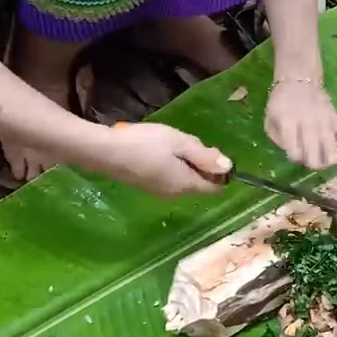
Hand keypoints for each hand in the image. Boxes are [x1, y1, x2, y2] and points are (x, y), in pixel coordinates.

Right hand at [93, 122, 231, 197]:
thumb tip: (229, 167)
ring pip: (185, 180)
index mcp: (187, 184)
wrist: (106, 152)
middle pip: (200, 183)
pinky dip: (172, 167)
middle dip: (201, 165)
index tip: (209, 151)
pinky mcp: (147, 186)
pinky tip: (159, 151)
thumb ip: (205, 155)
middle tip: (187, 143)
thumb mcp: (180, 143)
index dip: (220, 172)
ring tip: (172, 144)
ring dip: (186, 164)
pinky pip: (170, 179)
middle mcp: (176, 194)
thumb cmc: (146, 143)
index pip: (215, 187)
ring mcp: (160, 192)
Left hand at [265, 79, 336, 169]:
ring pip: (331, 147)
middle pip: (314, 154)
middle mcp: (308, 124)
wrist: (298, 79)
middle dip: (313, 163)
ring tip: (327, 160)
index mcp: (288, 123)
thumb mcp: (269, 119)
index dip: (295, 157)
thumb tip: (291, 152)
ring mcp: (324, 121)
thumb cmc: (281, 102)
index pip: (294, 152)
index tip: (294, 154)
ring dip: (329, 159)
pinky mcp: (335, 118)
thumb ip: (277, 138)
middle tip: (311, 160)